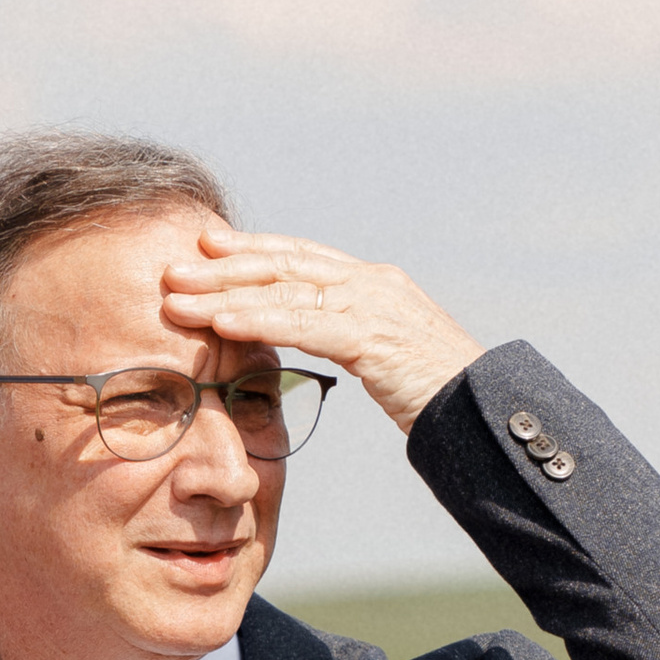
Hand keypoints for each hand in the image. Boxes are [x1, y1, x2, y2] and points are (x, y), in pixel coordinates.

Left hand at [160, 225, 482, 434]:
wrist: (486, 413)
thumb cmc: (439, 396)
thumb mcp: (389, 358)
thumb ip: (352, 340)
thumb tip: (318, 344)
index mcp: (374, 283)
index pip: (301, 257)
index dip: (252, 249)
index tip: (207, 246)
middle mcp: (372, 282)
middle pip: (284, 263)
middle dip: (224, 265)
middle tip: (173, 267)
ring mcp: (374, 303)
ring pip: (285, 288)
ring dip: (224, 292)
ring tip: (178, 297)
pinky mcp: (373, 335)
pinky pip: (303, 323)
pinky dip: (257, 320)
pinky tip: (219, 323)